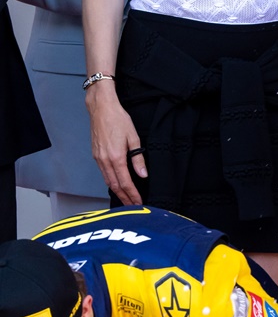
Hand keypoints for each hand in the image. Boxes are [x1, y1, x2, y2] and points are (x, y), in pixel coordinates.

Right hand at [85, 81, 144, 204]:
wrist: (101, 109)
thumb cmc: (118, 120)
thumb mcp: (133, 138)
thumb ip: (138, 158)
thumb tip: (143, 174)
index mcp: (116, 157)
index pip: (125, 182)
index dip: (132, 194)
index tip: (138, 202)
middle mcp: (105, 161)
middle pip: (115, 185)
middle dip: (124, 198)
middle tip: (133, 207)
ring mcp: (98, 159)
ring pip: (108, 181)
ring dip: (117, 192)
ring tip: (126, 199)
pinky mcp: (96, 155)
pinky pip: (104, 173)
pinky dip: (111, 182)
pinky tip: (117, 184)